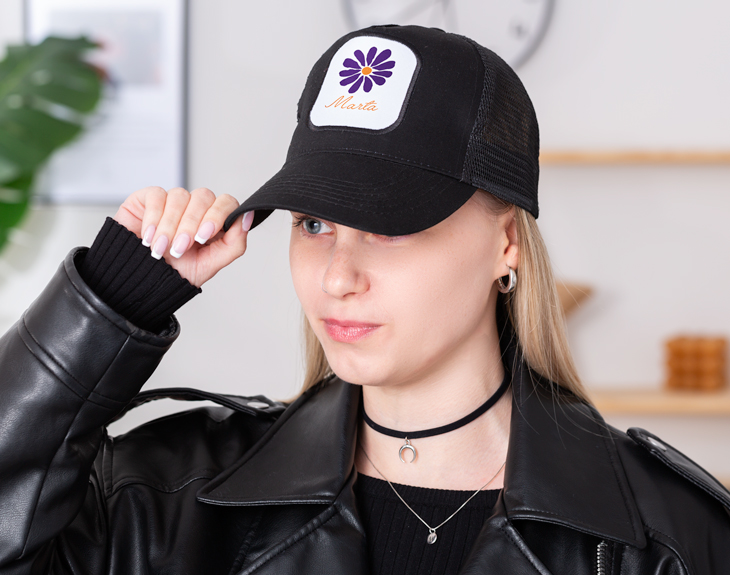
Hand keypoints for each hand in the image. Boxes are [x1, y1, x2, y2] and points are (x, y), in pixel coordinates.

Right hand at [113, 186, 252, 287]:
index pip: (226, 202)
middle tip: (179, 249)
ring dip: (170, 226)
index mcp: (214, 220)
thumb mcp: (210, 264)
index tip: (203, 237)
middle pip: (203, 197)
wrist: (141, 279)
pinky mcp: (150, 197)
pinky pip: (157, 195)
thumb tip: (247, 217)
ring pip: (179, 196)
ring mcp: (174, 200)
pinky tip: (148, 237)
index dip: (217, 215)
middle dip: (190, 225)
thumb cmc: (176, 272)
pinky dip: (153, 218)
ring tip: (161, 249)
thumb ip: (234, 243)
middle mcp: (196, 207)